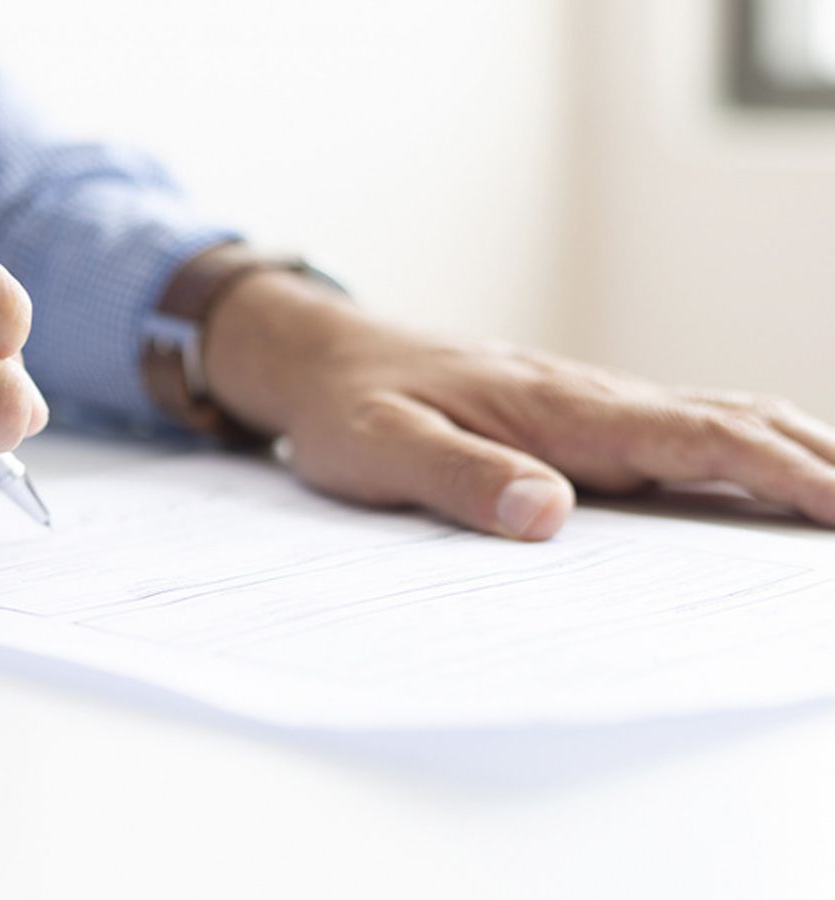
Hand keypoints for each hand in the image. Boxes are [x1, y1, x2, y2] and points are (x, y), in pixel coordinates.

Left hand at [203, 270, 834, 538]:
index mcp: (557, 408)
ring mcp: (591, 407)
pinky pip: (682, 436)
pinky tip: (772, 487)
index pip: (696, 436)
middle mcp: (591, 400)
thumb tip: (549, 514)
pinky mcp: (578, 422)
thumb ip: (459, 478)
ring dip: (798, 455)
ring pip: (721, 422)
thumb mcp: (380, 448)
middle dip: (822, 464)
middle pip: (736, 421)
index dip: (781, 471)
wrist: (324, 358)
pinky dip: (748, 456)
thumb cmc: (349, 405)